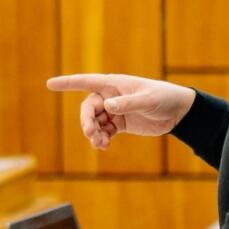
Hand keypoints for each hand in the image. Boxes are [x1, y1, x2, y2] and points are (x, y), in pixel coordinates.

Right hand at [45, 72, 195, 149]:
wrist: (178, 111)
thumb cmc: (163, 97)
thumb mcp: (147, 100)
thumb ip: (127, 103)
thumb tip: (108, 106)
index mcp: (114, 84)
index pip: (86, 82)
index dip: (67, 83)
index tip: (50, 84)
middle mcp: (110, 96)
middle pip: (88, 108)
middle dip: (86, 122)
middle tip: (91, 134)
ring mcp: (114, 110)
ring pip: (94, 122)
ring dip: (93, 133)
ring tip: (101, 144)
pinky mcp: (120, 123)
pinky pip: (104, 131)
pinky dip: (101, 138)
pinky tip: (104, 146)